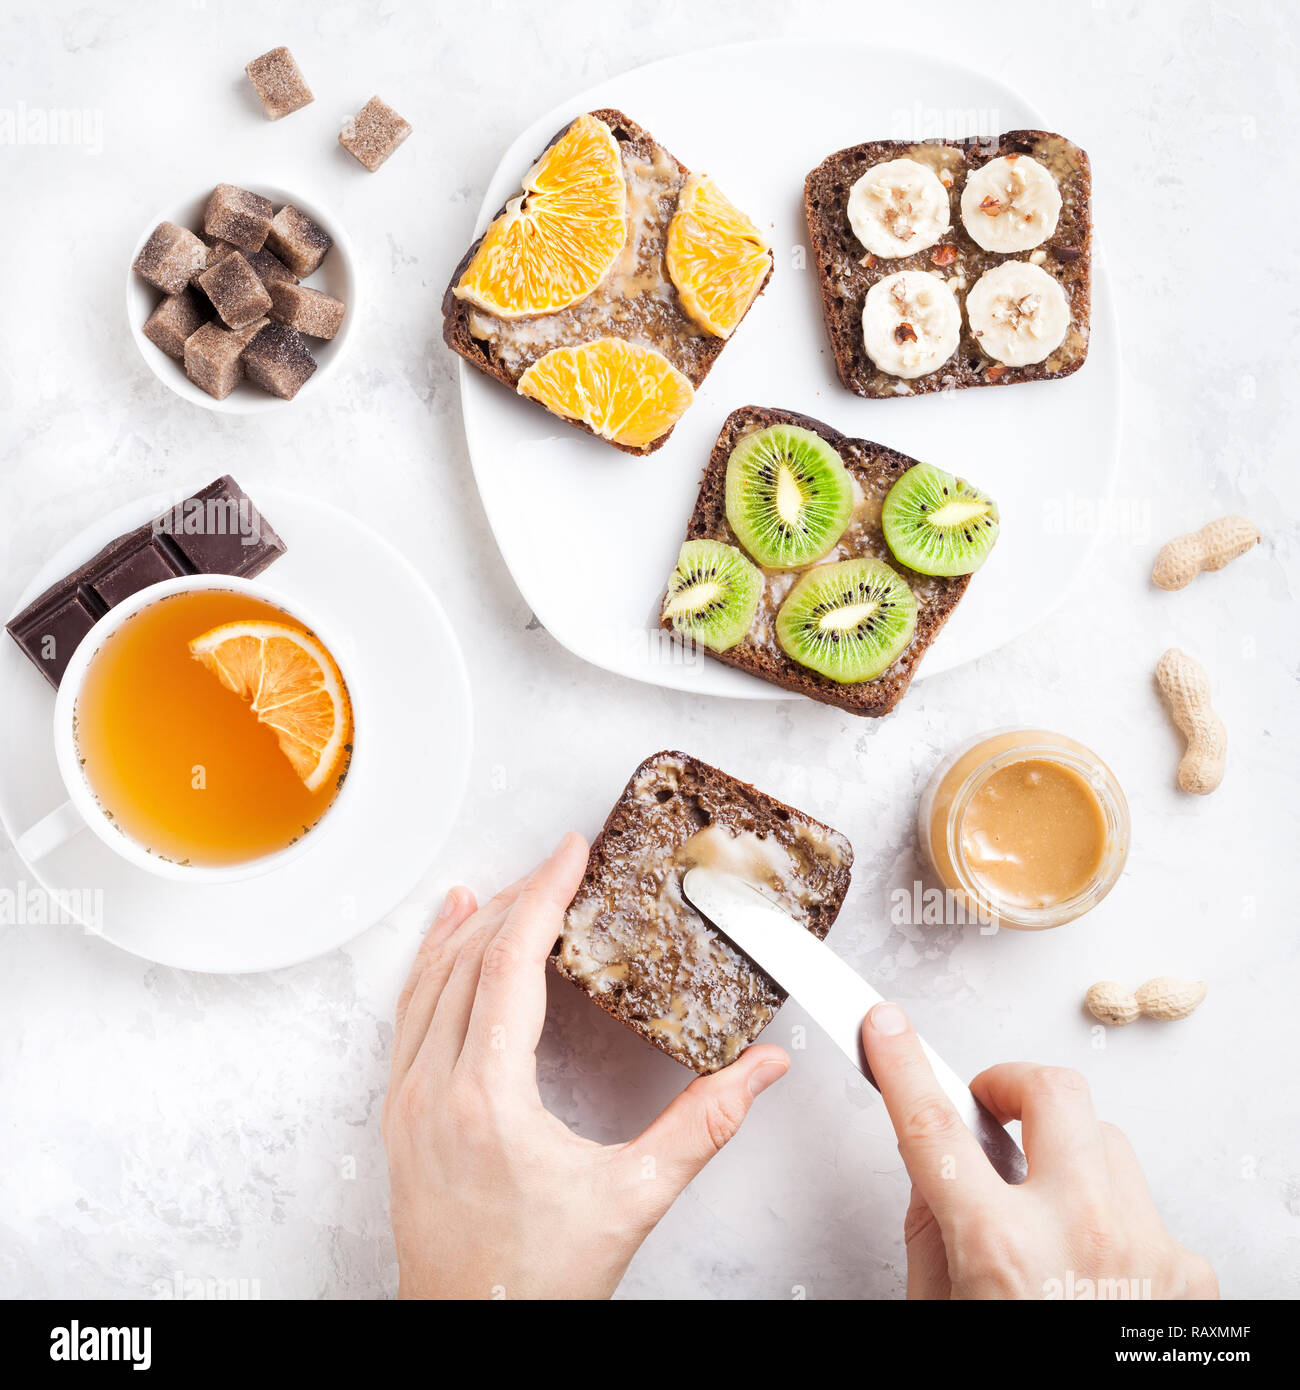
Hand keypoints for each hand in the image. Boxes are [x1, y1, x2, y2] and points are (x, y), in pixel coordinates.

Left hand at [382, 831, 789, 1299]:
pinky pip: (408, 1016)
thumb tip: (762, 1071)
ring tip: (506, 887)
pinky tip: (447, 945)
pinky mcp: (400, 1115)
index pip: (510, 964)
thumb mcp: (633, 1199)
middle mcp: (434, 1088)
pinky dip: (430, 967)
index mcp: (487, 1096)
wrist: (468, 1334)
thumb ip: (704, 1126)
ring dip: (471, 928)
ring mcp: (407, 1100)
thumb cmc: (537, 1282)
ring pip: (429, 982)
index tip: (570, 854)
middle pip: (469, 960)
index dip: (544, 896)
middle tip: (559, 865)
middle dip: (517, 901)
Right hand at [862, 1002, 1217, 1300]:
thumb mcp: (939, 1309)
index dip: (902, 1064)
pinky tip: (1091, 1263)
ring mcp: (1145, 1246)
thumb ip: (932, 1226)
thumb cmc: (1006, 1370)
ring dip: (1064, 1154)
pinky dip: (1108, 1215)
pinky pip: (1140, 1202)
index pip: (933, 1126)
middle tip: (988, 1106)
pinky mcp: (1188, 1268)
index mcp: (1001, 1249)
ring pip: (1103, 1140)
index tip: (885, 1028)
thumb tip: (935, 1157)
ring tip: (1043, 1204)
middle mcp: (1079, 1234)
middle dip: (1010, 1084)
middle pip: (1050, 1093)